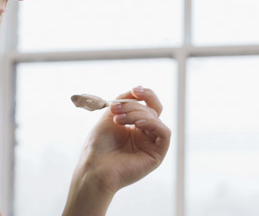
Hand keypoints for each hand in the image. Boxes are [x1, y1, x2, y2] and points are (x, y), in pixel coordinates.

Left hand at [63, 86, 170, 215]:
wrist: (94, 169)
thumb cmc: (98, 146)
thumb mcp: (110, 115)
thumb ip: (125, 101)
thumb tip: (138, 90)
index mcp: (135, 126)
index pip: (148, 105)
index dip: (145, 94)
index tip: (135, 90)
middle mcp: (145, 134)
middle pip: (152, 109)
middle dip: (134, 106)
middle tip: (115, 110)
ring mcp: (152, 144)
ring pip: (156, 119)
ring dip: (138, 114)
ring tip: (119, 120)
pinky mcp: (157, 154)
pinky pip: (164, 133)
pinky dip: (153, 124)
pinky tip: (138, 124)